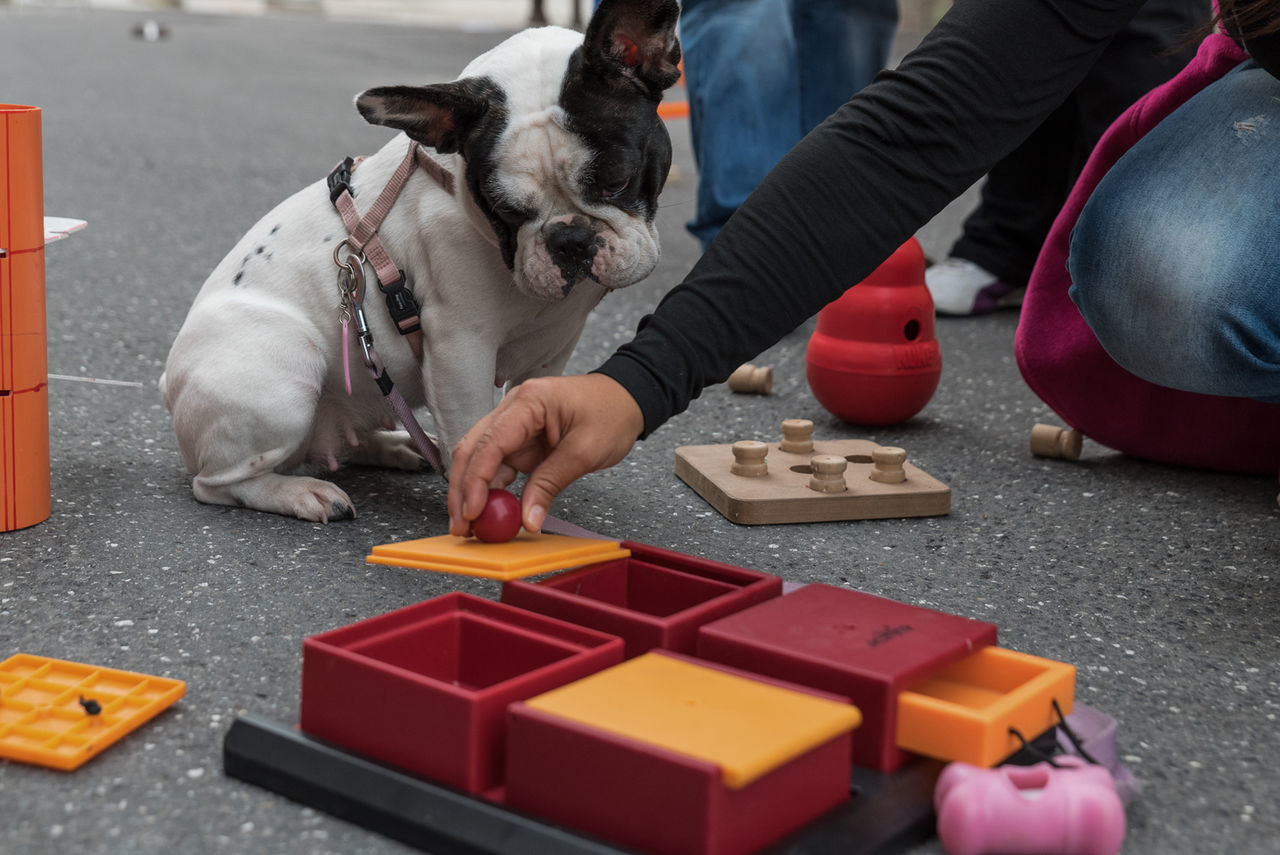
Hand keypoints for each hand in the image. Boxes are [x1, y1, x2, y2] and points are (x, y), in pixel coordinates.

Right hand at [447, 373, 644, 535]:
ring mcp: (514, 424)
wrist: (627, 398)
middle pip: (473, 450)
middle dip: (462, 490)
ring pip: (479, 459)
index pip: (490, 443)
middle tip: (461, 526)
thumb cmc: (611, 413)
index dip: (475, 481)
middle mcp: (513, 409)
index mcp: (528, 402)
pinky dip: (491, 489)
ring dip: (472, 492)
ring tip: (471, 526)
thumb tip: (527, 519)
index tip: (472, 512)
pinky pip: (497, 465)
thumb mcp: (585, 451)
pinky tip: (490, 512)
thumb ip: (551, 484)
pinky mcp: (520, 439)